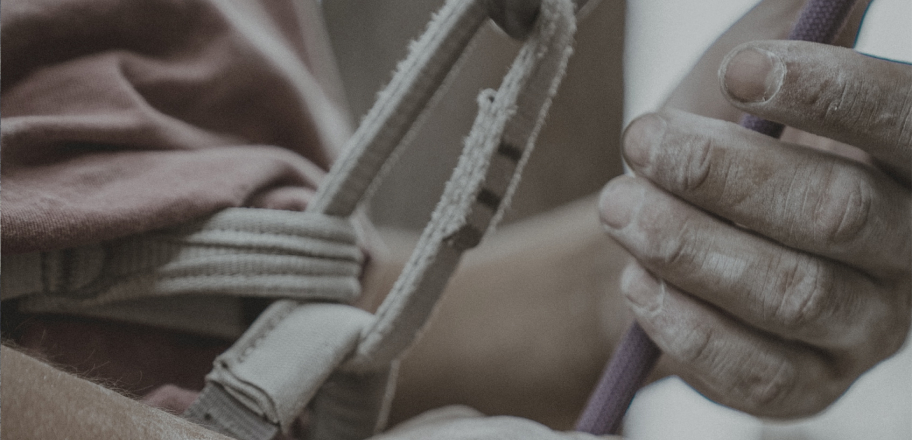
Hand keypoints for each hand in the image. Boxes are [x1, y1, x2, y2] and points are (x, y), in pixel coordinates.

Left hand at [598, 40, 910, 417]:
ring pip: (790, 295)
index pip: (908, 124)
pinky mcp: (807, 387)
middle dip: (725, 175)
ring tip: (618, 207)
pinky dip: (687, 327)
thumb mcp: (753, 66)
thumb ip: (792, 23)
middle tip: (641, 140)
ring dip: (690, 246)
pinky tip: (638, 283)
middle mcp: (907, 252)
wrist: (668, 233)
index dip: (834, 94)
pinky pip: (758, 374)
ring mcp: (863, 329)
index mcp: (910, 164)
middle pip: (839, 214)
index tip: (741, 73)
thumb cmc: (716, 142)